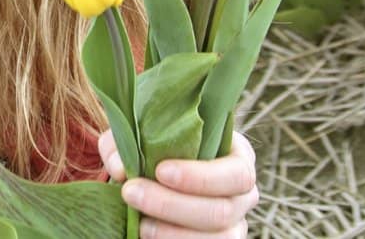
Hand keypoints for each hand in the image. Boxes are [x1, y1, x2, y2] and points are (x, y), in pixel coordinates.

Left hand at [97, 128, 258, 237]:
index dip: (202, 177)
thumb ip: (125, 144)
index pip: (237, 172)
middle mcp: (242, 194)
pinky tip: (149, 235)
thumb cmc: (158, 149)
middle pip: (222, 210)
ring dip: (173, 233)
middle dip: (172, 205)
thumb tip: (121, 168)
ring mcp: (235, 224)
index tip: (161, 171)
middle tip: (131, 193)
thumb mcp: (142, 135)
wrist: (158, 178)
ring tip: (140, 223)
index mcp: (238, 157)